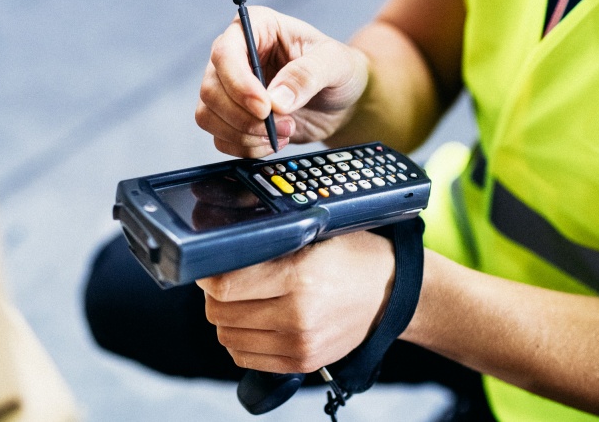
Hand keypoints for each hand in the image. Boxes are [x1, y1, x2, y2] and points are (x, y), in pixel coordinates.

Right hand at [196, 6, 368, 157]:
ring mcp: (231, 89)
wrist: (344, 100)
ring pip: (209, 116)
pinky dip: (246, 147)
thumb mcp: (335, 63)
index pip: (225, 53)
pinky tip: (275, 141)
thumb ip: (307, 75)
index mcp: (255, 28)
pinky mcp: (233, 118)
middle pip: (211, 90)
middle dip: (244, 117)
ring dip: (245, 134)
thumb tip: (276, 100)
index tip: (265, 108)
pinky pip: (221, 139)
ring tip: (285, 132)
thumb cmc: (340, 69)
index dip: (239, 84)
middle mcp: (236, 56)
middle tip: (285, 124)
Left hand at [196, 230, 394, 373]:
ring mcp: (300, 345)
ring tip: (243, 301)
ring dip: (226, 319)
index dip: (208, 276)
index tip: (209, 267)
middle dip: (215, 296)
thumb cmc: (352, 256)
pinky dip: (240, 341)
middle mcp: (297, 316)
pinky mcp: (303, 362)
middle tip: (227, 281)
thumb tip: (222, 252)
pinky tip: (254, 322)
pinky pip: (245, 358)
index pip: (225, 286)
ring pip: (227, 338)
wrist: (391, 292)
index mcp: (299, 278)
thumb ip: (269, 245)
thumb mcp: (314, 236)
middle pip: (221, 313)